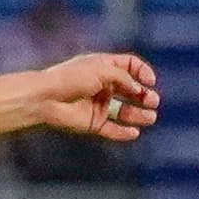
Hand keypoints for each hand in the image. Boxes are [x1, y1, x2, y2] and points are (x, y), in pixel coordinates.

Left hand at [32, 53, 159, 141]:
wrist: (46, 98)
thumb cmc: (71, 78)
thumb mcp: (102, 70)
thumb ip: (123, 78)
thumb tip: (139, 89)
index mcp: (103, 67)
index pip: (130, 66)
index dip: (142, 72)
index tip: (150, 81)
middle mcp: (103, 86)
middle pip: (130, 91)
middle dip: (144, 95)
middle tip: (152, 100)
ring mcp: (98, 105)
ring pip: (124, 112)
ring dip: (139, 115)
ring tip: (151, 117)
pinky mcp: (93, 123)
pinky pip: (112, 129)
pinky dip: (124, 132)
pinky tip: (134, 132)